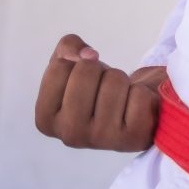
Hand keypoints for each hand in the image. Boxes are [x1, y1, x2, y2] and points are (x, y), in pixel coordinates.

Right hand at [33, 34, 164, 152]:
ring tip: (120, 96)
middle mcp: (70, 135)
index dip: (77, 62)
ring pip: (115, 80)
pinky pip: (140, 95)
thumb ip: (67, 48)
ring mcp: (101, 139)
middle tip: (104, 86)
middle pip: (86, 71)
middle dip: (100, 70)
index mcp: (46, 120)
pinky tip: (136, 107)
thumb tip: (88, 55)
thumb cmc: (98, 86)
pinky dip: (142, 92)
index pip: (59, 68)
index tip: (84, 79)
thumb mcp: (73, 62)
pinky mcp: (133, 137)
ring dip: (122, 80)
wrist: (133, 107)